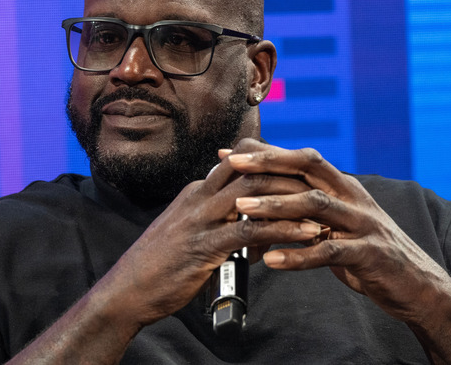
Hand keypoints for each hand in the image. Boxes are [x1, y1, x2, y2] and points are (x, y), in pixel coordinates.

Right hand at [103, 141, 323, 326]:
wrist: (127, 290)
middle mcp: (199, 197)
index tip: (297, 172)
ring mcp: (201, 220)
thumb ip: (214, 219)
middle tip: (319, 185)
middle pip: (251, 169)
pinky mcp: (205, 246)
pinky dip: (284, 231)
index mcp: (196, 191)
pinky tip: (306, 236)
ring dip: (293, 200)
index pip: (239, 160)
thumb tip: (245, 220)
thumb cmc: (158, 265)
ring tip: (322, 210)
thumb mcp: (187, 231)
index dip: (272, 160)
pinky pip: (252, 231)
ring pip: (255, 194)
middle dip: (289, 173)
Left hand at [226, 139, 450, 322]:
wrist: (417, 285)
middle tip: (233, 164)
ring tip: (243, 209)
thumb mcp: (335, 224)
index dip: (267, 153)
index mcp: (343, 187)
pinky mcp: (369, 254)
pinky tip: (270, 260)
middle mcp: (353, 197)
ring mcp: (363, 224)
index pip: (302, 159)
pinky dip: (298, 256)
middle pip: (308, 169)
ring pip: (315, 206)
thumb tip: (261, 199)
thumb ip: (305, 209)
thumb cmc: (367, 253)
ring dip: (276, 205)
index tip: (231, 152)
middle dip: (269, 164)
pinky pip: (329, 252)